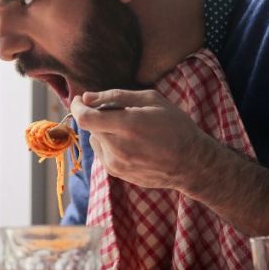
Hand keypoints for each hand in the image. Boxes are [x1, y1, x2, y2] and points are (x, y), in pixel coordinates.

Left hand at [70, 88, 219, 193]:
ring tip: (130, 130)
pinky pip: (103, 153)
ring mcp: (116, 163)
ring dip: (104, 131)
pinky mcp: (117, 173)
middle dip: (97, 115)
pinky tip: (132, 143)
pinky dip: (110, 144)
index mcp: (127, 125)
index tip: (79, 99)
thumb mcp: (151, 100)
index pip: (85, 118)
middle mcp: (118, 147)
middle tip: (119, 112)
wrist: (191, 163)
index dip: (77, 106)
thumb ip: (115, 96)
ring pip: (95, 140)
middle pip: (90, 127)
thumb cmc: (175, 126)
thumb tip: (87, 98)